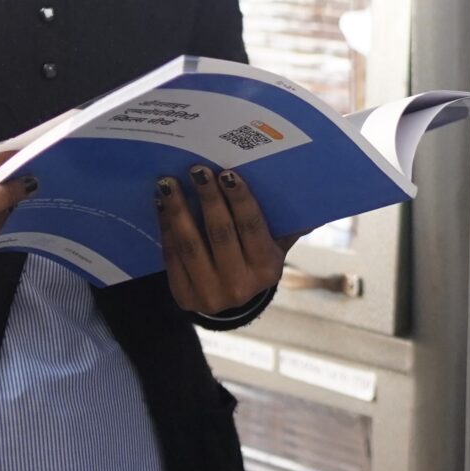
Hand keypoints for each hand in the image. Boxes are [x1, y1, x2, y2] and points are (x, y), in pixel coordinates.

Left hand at [157, 166, 292, 314]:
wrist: (229, 300)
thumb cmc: (254, 260)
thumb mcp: (275, 247)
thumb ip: (288, 224)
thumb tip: (308, 193)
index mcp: (267, 269)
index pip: (252, 228)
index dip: (240, 199)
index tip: (227, 173)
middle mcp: (240, 285)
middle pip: (220, 234)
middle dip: (208, 198)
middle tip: (197, 169)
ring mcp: (210, 294)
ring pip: (190, 245)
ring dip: (178, 210)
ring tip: (168, 183)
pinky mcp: (184, 297)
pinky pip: (172, 257)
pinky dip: (166, 228)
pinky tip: (161, 205)